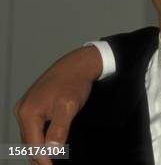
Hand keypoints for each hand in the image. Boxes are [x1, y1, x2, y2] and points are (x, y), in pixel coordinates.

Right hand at [13, 46, 101, 164]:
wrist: (77, 65)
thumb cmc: (73, 83)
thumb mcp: (68, 108)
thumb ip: (59, 130)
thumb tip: (52, 149)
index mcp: (28, 113)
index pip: (34, 145)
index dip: (43, 160)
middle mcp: (22, 110)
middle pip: (29, 142)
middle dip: (39, 156)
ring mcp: (26, 107)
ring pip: (31, 135)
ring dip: (39, 148)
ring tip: (48, 160)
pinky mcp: (33, 104)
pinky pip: (34, 126)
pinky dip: (40, 137)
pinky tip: (47, 143)